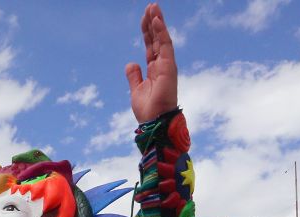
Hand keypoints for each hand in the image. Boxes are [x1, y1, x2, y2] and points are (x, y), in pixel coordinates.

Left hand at [126, 4, 178, 121]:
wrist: (154, 121)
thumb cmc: (148, 109)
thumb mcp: (136, 89)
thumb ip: (134, 76)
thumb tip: (130, 63)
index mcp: (155, 69)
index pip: (151, 45)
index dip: (147, 32)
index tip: (145, 18)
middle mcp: (162, 64)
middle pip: (157, 39)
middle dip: (153, 22)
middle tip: (151, 6)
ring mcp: (166, 64)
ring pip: (162, 38)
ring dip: (158, 23)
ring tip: (153, 8)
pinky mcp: (169, 67)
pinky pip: (165, 46)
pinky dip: (161, 33)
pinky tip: (156, 21)